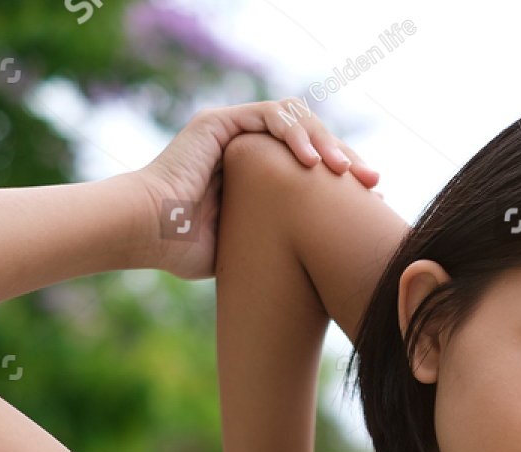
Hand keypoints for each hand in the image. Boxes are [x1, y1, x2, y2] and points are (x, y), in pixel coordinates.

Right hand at [134, 98, 379, 280]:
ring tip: (345, 172)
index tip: (372, 202)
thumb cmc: (188, 251)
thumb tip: (328, 266)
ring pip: (294, 120)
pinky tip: (312, 162)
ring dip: (325, 142)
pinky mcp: (217, 122)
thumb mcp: (252, 246)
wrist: (148, 236)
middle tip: (372, 183)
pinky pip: (267, 116)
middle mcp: (247, 147)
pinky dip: (293, 133)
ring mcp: (231, 130)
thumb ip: (284, 240)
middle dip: (345, 158)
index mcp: (257, 173)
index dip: (343, 180)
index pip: (311, 164)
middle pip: (310, 139)